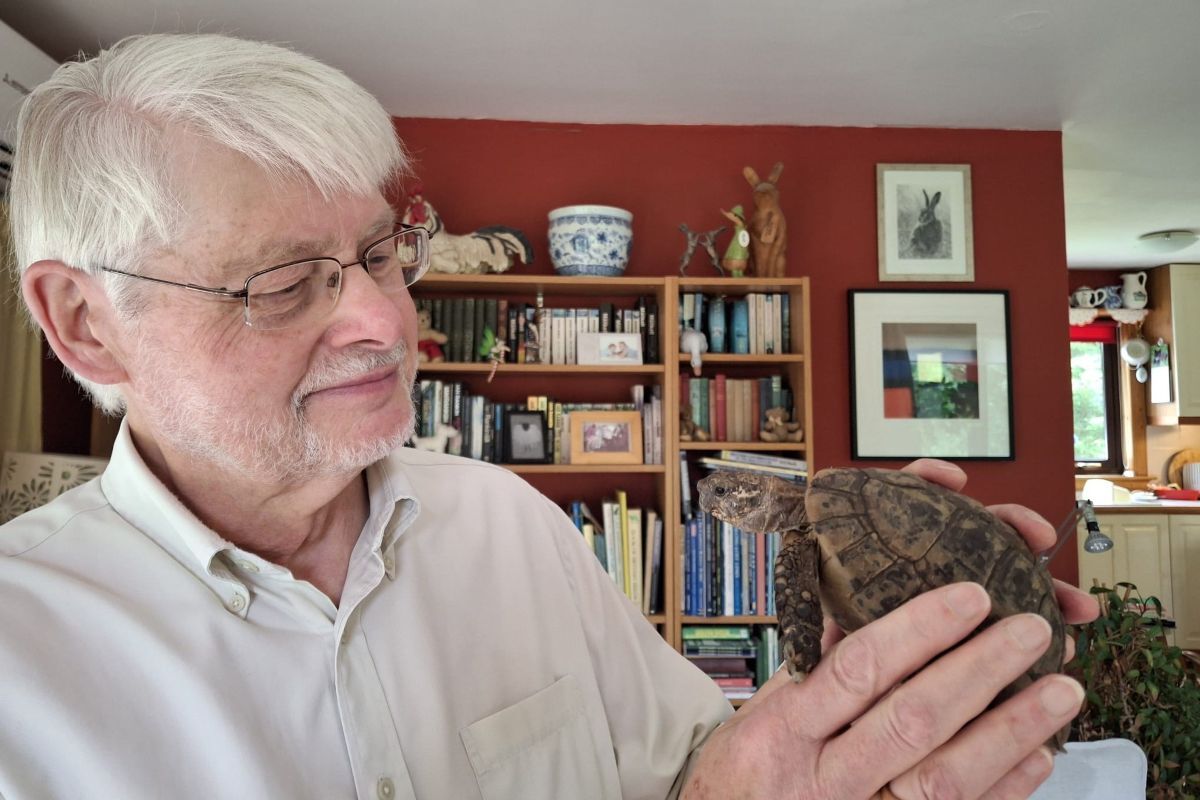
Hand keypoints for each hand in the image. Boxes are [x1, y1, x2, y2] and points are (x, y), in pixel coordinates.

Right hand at [681, 459, 1093, 798]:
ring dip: (1012, 731)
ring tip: (1061, 689)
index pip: (859, 669)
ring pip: (947, 778)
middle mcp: (824, 780)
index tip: (970, 597)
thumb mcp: (761, 713)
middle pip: (913, 719)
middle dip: (980, 670)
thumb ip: (814, 667)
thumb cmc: (743, 776)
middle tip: (1031, 630)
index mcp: (784, 730)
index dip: (919, 631)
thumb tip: (863, 608)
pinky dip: (1007, 788)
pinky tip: (1040, 752)